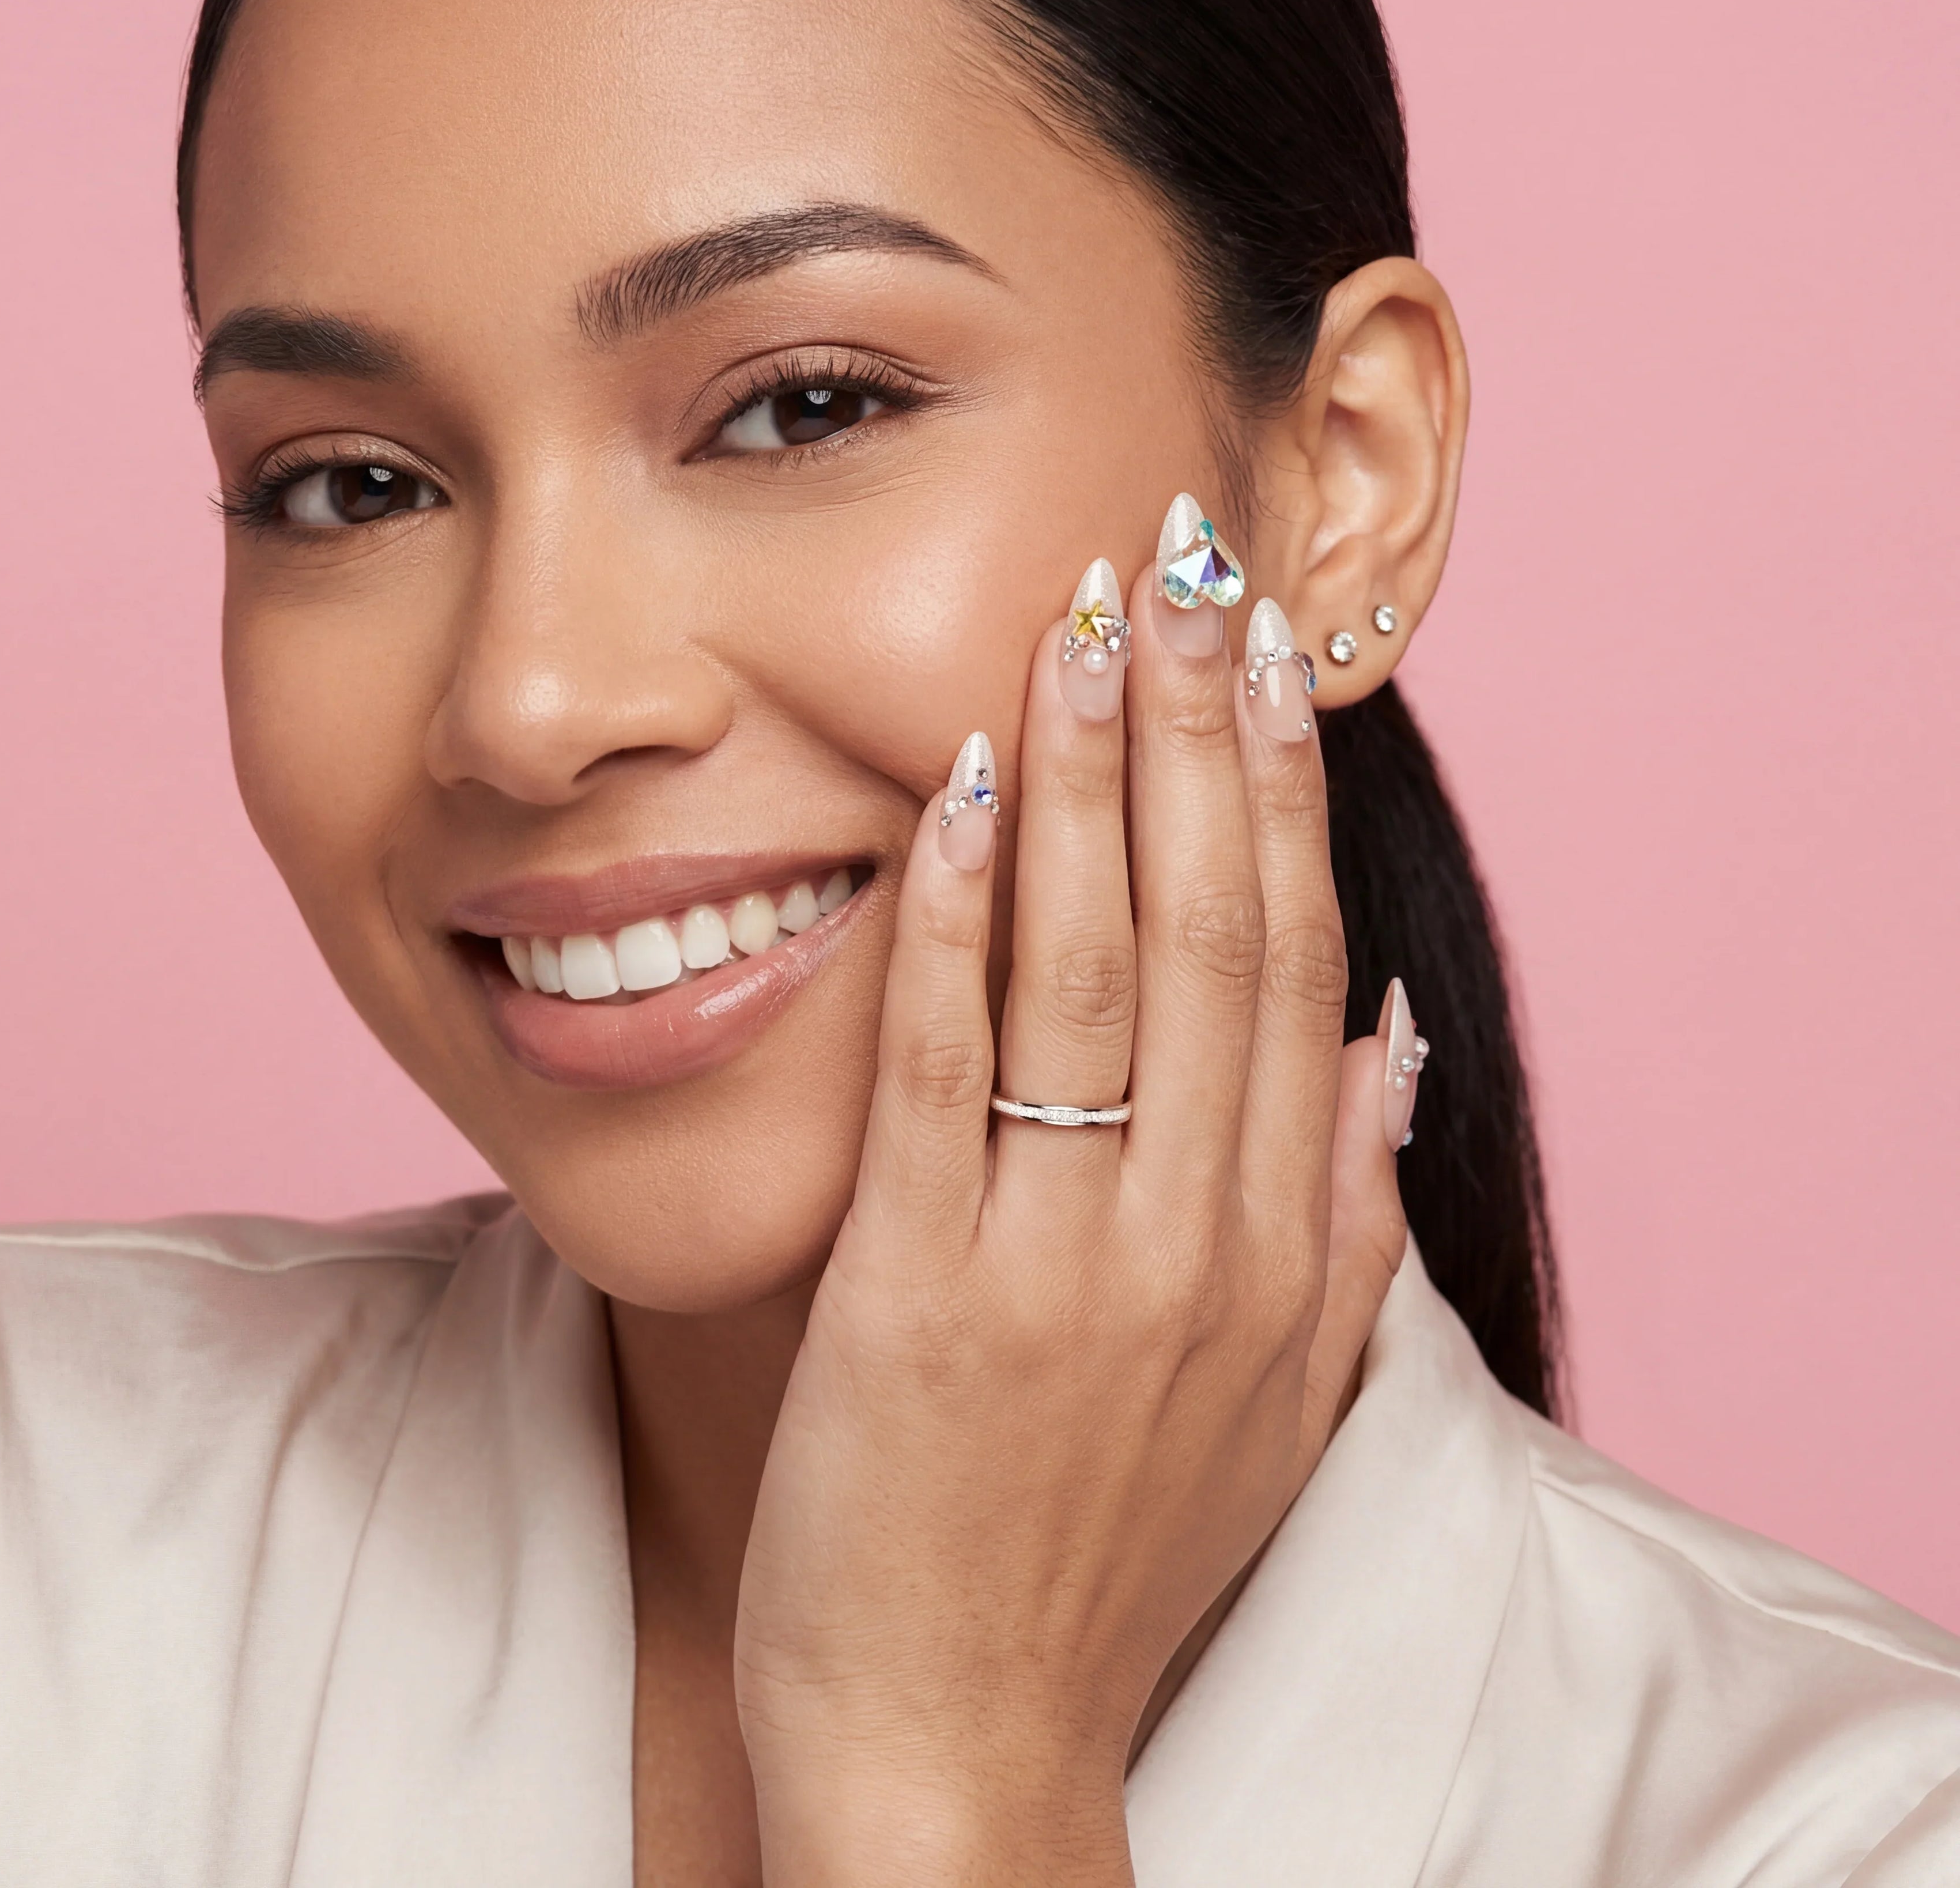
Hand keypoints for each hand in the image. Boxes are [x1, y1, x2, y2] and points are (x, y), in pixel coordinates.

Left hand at [733, 560, 1410, 1886]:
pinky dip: (960, 921)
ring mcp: (1058, 1266)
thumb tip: (1395, 1043)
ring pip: (1096, 972)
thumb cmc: (1105, 1559)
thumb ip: (1346, 1217)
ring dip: (1095, 781)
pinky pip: (946, 1070)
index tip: (1269, 659)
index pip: (1295, 968)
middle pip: (1213, 934)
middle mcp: (1192, 1239)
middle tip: (1181, 567)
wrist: (963, 1743)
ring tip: (1086, 623)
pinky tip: (966, 790)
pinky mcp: (915, 1293)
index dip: (1285, 800)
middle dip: (1198, 738)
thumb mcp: (1273, 1403)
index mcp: (1277, 1251)